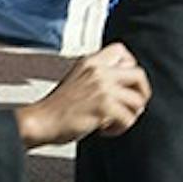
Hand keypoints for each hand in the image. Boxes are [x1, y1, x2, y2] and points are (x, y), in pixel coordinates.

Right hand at [14, 43, 149, 147]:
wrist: (41, 121)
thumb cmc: (57, 107)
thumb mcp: (77, 79)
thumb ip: (98, 76)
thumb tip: (128, 87)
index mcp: (90, 62)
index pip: (122, 51)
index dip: (130, 67)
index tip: (124, 84)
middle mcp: (97, 71)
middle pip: (139, 74)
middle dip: (142, 93)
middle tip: (133, 105)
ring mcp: (101, 88)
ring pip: (137, 101)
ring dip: (130, 116)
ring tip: (113, 121)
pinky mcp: (104, 107)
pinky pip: (128, 119)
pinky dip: (119, 129)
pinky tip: (104, 129)